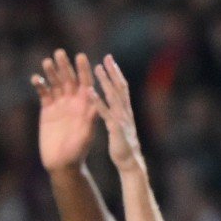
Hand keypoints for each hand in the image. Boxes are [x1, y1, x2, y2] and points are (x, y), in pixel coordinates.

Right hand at [33, 49, 100, 172]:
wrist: (62, 164)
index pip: (86, 83)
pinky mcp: (47, 110)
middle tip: (60, 52)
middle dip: (65, 66)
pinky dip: (40, 85)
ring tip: (47, 61)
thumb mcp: (86, 134)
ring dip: (52, 72)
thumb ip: (90, 117)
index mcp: (86, 105)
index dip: (84, 70)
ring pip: (55, 83)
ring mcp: (60, 104)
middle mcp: (74, 102)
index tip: (81, 57)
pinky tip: (36, 78)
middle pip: (69, 79)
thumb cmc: (77, 151)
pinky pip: (43, 93)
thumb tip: (96, 100)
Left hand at [88, 55, 143, 172]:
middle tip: (106, 58)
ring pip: (113, 96)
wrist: (130, 162)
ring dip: (105, 81)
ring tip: (97, 68)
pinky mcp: (115, 128)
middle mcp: (125, 112)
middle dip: (113, 72)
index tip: (110, 60)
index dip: (116, 73)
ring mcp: (121, 119)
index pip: (122, 88)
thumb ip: (119, 114)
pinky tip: (90, 91)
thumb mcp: (121, 127)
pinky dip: (97, 101)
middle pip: (119, 87)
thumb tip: (116, 104)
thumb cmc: (124, 146)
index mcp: (126, 111)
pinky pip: (104, 112)